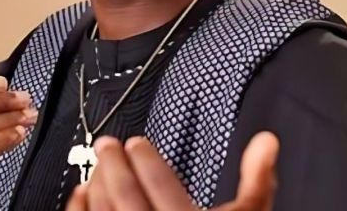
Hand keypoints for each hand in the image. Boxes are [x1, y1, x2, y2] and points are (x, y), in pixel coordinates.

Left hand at [65, 132, 278, 210]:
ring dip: (96, 182)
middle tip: (109, 145)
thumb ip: (257, 183)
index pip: (161, 184)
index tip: (136, 144)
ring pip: (103, 210)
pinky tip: (82, 193)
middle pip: (126, 194)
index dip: (145, 157)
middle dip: (113, 162)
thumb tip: (266, 142)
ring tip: (100, 166)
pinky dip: (80, 207)